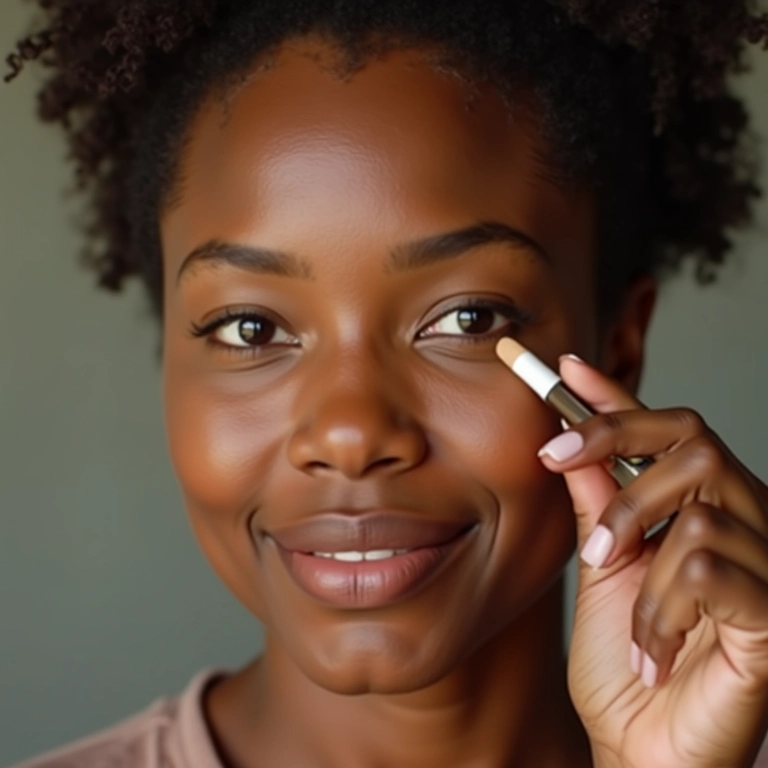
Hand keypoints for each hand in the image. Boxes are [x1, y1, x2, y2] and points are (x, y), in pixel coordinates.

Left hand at [539, 355, 767, 767]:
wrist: (641, 749)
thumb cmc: (625, 662)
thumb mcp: (602, 571)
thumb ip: (596, 504)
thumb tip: (571, 444)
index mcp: (693, 508)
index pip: (661, 430)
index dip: (614, 396)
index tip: (562, 368)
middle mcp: (740, 522)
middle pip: (693, 440)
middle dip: (622, 468)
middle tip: (587, 533)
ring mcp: (764, 568)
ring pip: (697, 512)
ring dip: (640, 564)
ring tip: (627, 616)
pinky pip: (710, 574)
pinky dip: (661, 614)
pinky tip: (653, 656)